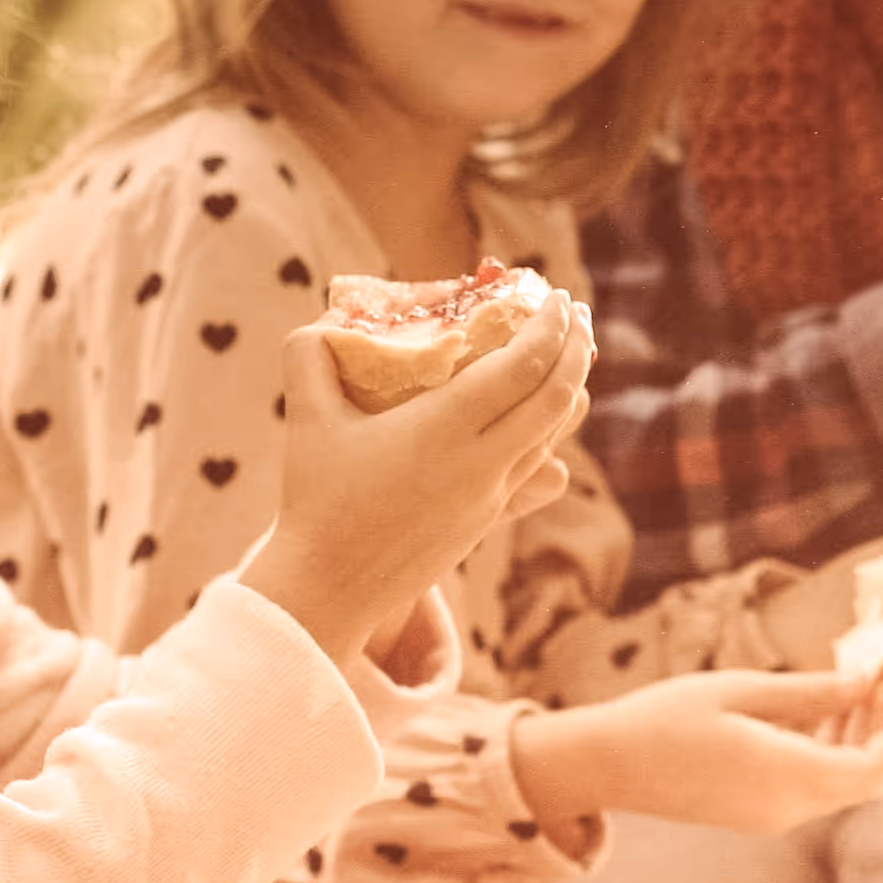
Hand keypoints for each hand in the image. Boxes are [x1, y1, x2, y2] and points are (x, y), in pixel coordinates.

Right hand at [242, 303, 591, 667]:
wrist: (329, 588)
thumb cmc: (315, 500)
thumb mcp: (306, 421)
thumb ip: (309, 358)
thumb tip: (325, 320)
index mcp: (444, 428)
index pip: (522, 367)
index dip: (549, 327)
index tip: (556, 295)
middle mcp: (481, 463)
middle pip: (557, 397)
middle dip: (576, 349)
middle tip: (575, 313)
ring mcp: (491, 495)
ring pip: (554, 436)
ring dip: (571, 389)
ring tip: (571, 356)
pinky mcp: (488, 520)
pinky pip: (538, 469)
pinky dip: (550, 434)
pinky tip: (544, 420)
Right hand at [516, 668, 882, 838]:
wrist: (607, 764)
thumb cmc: (666, 717)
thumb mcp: (742, 691)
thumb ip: (811, 693)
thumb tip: (865, 683)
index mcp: (786, 776)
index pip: (875, 768)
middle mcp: (786, 808)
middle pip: (866, 780)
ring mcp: (770, 817)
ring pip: (841, 785)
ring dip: (859, 739)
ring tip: (858, 685)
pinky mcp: (755, 815)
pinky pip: (812, 788)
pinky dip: (828, 752)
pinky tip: (819, 712)